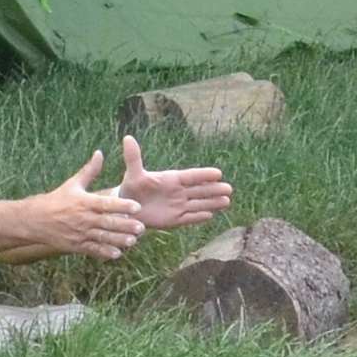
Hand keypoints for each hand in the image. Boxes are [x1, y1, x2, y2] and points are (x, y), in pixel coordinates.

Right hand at [29, 157, 149, 258]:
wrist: (36, 220)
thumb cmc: (57, 200)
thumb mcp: (73, 184)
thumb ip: (90, 170)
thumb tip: (100, 153)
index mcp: (84, 202)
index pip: (106, 203)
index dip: (122, 205)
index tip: (137, 206)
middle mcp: (83, 218)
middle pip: (107, 222)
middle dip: (125, 225)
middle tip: (142, 227)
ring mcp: (80, 233)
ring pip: (102, 237)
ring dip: (118, 240)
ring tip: (133, 241)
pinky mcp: (76, 245)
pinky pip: (92, 250)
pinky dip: (104, 253)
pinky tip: (117, 254)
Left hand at [106, 140, 229, 237]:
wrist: (128, 207)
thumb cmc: (131, 188)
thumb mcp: (133, 173)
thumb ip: (133, 158)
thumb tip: (127, 138)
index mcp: (171, 179)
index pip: (191, 176)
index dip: (204, 175)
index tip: (218, 173)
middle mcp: (178, 191)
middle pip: (200, 190)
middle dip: (214, 190)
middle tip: (229, 189)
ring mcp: (178, 205)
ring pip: (198, 204)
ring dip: (212, 203)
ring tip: (227, 201)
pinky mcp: (175, 219)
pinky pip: (189, 217)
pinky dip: (199, 217)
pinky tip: (211, 215)